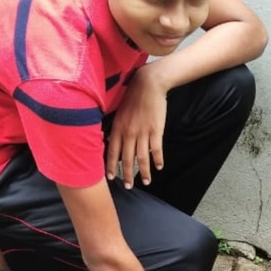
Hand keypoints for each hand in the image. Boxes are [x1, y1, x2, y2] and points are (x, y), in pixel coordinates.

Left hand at [106, 68, 166, 187]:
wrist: (148, 84)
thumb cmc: (132, 96)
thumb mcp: (119, 112)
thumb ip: (116, 128)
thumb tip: (112, 141)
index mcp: (117, 128)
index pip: (112, 152)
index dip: (111, 166)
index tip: (110, 178)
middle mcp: (129, 133)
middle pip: (127, 159)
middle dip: (127, 175)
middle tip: (129, 186)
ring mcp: (143, 132)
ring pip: (142, 158)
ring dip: (144, 172)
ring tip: (146, 182)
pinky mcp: (156, 130)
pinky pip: (156, 149)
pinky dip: (158, 160)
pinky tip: (159, 167)